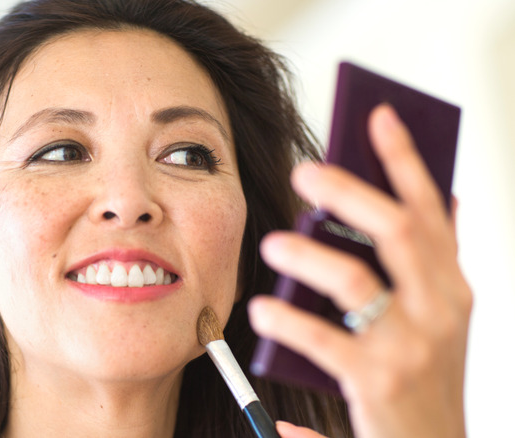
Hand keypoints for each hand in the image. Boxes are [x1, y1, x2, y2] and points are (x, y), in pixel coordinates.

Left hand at [249, 104, 471, 437]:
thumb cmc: (428, 377)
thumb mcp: (444, 315)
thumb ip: (439, 259)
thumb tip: (448, 196)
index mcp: (452, 286)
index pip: (432, 208)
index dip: (405, 159)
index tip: (377, 114)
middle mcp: (440, 309)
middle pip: (398, 229)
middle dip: (350, 190)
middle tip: (304, 170)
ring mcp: (411, 347)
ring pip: (355, 280)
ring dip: (308, 256)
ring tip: (272, 245)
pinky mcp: (377, 384)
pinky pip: (323, 343)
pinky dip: (289, 326)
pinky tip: (262, 315)